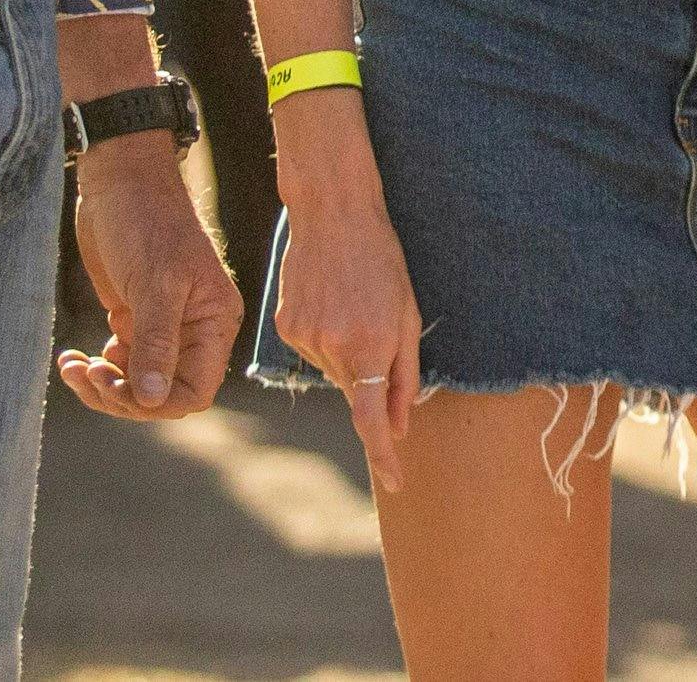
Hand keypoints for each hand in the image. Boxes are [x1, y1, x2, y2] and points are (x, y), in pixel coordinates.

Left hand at [57, 142, 242, 425]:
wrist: (120, 179)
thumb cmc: (146, 221)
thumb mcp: (154, 283)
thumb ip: (156, 343)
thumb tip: (154, 400)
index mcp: (213, 322)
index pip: (194, 390)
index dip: (157, 402)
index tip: (116, 387)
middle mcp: (194, 329)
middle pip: (162, 394)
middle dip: (121, 394)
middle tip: (87, 374)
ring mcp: (163, 325)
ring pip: (138, 383)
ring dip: (103, 385)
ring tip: (73, 366)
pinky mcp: (135, 317)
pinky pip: (121, 362)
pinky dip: (97, 368)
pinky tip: (74, 356)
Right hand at [264, 175, 424, 487]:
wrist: (334, 215)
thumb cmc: (382, 262)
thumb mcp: (409, 315)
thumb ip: (405, 375)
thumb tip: (400, 425)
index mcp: (370, 346)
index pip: (372, 419)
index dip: (384, 455)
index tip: (394, 481)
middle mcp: (333, 348)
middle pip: (354, 391)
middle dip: (369, 379)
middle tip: (376, 329)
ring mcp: (304, 338)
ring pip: (333, 371)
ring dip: (348, 353)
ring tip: (353, 305)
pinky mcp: (286, 327)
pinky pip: (313, 352)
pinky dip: (326, 339)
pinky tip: (331, 302)